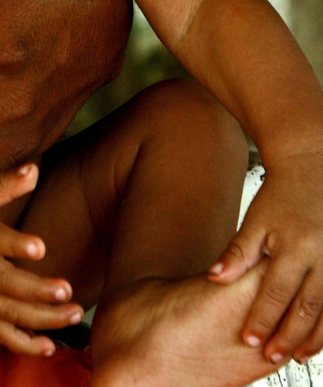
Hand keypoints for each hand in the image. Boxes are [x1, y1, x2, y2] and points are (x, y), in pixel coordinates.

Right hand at [0, 163, 82, 354]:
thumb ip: (3, 184)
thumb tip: (35, 170)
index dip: (13, 244)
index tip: (40, 246)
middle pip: (0, 283)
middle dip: (35, 290)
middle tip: (66, 290)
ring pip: (2, 312)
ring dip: (38, 318)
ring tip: (73, 312)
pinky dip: (20, 342)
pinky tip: (48, 346)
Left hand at [208, 149, 322, 364]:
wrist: (310, 170)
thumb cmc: (281, 196)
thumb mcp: (255, 221)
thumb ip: (238, 252)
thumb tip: (215, 278)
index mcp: (293, 247)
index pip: (275, 293)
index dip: (262, 318)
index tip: (249, 339)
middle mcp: (320, 257)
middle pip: (305, 308)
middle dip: (287, 335)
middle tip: (271, 356)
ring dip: (313, 336)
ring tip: (296, 355)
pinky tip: (319, 337)